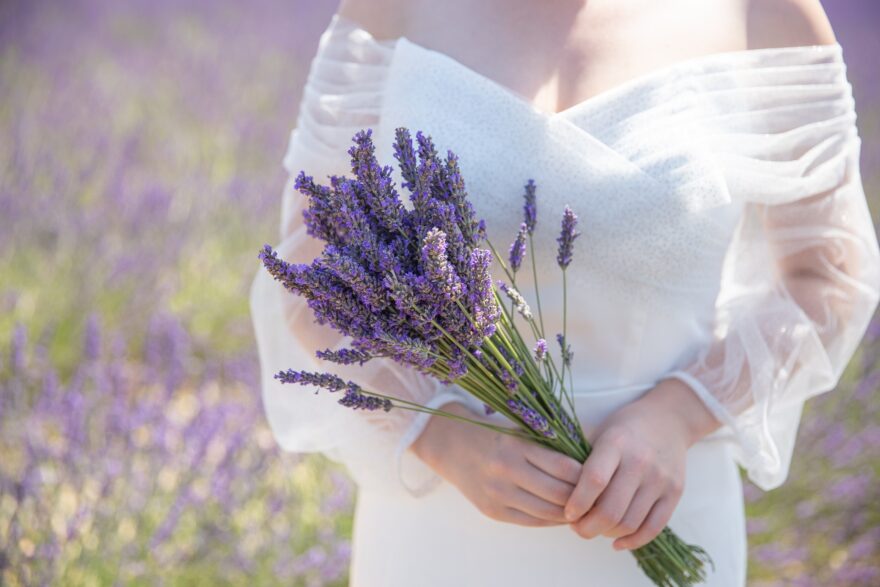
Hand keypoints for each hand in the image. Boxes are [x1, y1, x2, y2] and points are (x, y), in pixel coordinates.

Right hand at [411, 401, 582, 526]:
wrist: (451, 445)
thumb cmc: (492, 433)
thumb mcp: (519, 429)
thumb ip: (548, 444)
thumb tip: (587, 463)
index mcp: (516, 445)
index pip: (563, 467)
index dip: (586, 474)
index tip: (598, 473)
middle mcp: (506, 471)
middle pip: (559, 492)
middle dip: (583, 496)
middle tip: (598, 495)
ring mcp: (498, 494)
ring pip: (547, 512)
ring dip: (570, 512)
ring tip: (584, 506)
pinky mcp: (493, 511)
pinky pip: (531, 522)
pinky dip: (551, 520)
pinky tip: (562, 513)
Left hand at [563, 378, 720, 549]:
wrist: (668, 419)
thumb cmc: (624, 428)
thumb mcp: (599, 431)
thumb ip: (580, 459)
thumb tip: (554, 492)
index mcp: (616, 443)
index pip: (594, 480)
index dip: (577, 503)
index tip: (567, 513)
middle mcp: (640, 462)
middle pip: (611, 509)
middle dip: (588, 527)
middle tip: (577, 527)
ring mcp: (660, 479)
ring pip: (630, 523)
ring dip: (607, 534)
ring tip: (595, 529)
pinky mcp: (675, 492)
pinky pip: (653, 528)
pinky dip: (632, 541)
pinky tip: (616, 541)